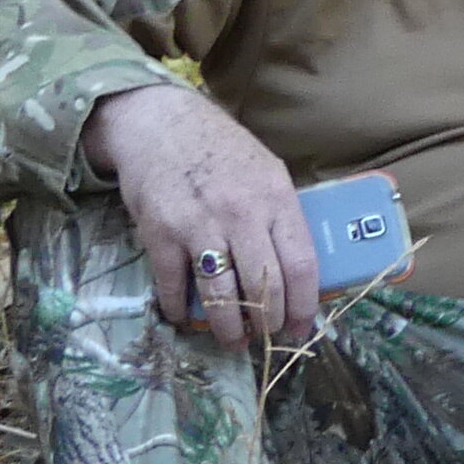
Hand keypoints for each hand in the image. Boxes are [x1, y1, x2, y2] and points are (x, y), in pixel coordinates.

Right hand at [83, 81, 320, 347]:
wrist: (161, 124)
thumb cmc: (222, 152)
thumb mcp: (268, 173)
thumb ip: (282, 217)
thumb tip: (300, 271)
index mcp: (277, 200)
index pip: (302, 265)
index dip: (304, 305)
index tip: (300, 328)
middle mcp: (241, 215)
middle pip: (263, 285)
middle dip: (267, 321)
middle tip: (266, 337)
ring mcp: (198, 225)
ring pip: (221, 294)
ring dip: (228, 326)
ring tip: (233, 339)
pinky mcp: (159, 233)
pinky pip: (173, 285)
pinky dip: (180, 309)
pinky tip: (186, 318)